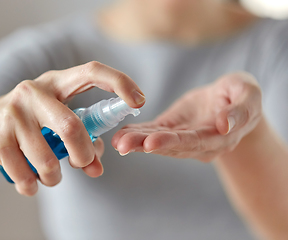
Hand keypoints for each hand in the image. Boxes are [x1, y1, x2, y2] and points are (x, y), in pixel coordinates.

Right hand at [0, 61, 144, 195]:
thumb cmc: (30, 124)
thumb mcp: (57, 123)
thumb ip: (83, 141)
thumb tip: (98, 167)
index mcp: (56, 83)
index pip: (92, 71)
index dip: (120, 83)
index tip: (139, 101)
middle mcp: (33, 92)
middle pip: (71, 127)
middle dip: (83, 154)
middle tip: (82, 164)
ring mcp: (12, 113)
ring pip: (48, 159)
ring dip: (55, 176)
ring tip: (51, 176)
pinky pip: (24, 174)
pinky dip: (33, 185)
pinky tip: (31, 183)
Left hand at [112, 72, 261, 161]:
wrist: (231, 99)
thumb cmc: (242, 95)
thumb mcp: (249, 95)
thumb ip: (241, 110)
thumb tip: (226, 125)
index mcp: (219, 137)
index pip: (194, 141)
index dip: (172, 142)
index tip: (151, 143)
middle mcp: (199, 143)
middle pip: (171, 145)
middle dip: (145, 144)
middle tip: (123, 144)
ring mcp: (184, 138)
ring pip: (159, 141)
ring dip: (137, 142)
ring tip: (117, 141)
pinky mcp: (173, 129)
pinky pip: (154, 132)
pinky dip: (138, 133)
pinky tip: (122, 133)